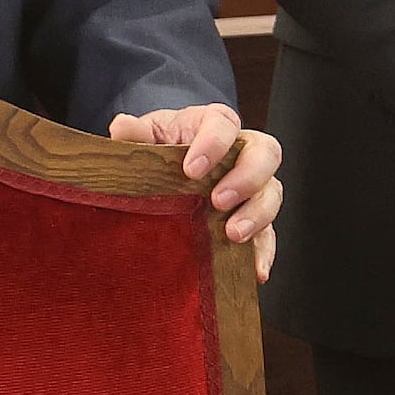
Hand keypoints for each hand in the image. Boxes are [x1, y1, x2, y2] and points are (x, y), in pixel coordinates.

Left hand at [110, 103, 283, 281]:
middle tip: (218, 200)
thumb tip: (122, 126)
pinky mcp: (254, 217)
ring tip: (233, 234)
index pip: (224, 123)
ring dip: (257, 214)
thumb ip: (135, 133)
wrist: (165, 170)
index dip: (214, 144)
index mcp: (215, 125)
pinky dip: (264, 252)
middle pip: (265, 153)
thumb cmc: (161, 146)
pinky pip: (269, 233)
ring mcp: (253, 185)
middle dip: (246, 178)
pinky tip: (255, 270)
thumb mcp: (146, 136)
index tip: (191, 169)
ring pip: (272, 192)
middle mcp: (243, 151)